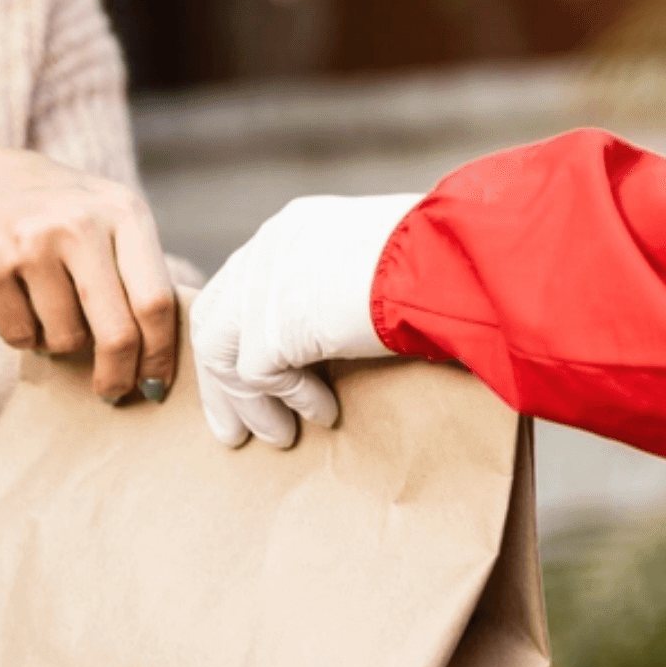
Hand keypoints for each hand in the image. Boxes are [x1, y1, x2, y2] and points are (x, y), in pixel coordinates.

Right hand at [0, 147, 176, 403]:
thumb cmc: (56, 219)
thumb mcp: (107, 221)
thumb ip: (138, 275)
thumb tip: (159, 361)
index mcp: (125, 213)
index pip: (157, 302)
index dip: (159, 354)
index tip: (155, 384)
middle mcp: (82, 223)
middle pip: (118, 333)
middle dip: (117, 375)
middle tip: (112, 392)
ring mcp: (33, 242)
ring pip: (66, 339)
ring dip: (60, 342)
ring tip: (48, 308)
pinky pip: (22, 336)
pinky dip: (24, 335)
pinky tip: (17, 299)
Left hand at [190, 193, 421, 446]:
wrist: (450, 264)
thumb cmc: (442, 264)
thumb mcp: (377, 266)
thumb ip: (337, 290)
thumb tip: (324, 339)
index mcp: (294, 228)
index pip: (240, 285)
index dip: (236, 338)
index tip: (243, 381)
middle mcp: (269, 247)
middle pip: (215, 319)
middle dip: (219, 380)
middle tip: (233, 429)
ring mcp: (263, 282)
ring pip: (221, 353)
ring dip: (248, 404)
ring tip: (278, 438)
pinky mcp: (271, 323)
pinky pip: (258, 377)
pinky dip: (287, 402)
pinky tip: (324, 413)